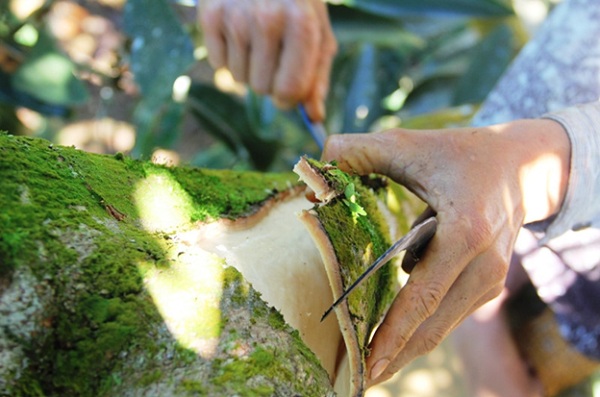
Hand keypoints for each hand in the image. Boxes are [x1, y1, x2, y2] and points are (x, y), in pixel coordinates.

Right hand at [198, 0, 336, 120]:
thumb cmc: (295, 3)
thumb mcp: (317, 32)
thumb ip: (318, 77)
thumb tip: (315, 118)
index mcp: (302, 26)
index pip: (289, 90)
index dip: (288, 99)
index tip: (288, 93)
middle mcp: (268, 21)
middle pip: (261, 89)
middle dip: (268, 80)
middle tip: (273, 54)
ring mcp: (236, 17)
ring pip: (239, 79)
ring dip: (248, 67)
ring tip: (256, 38)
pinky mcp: (210, 15)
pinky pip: (218, 65)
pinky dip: (228, 56)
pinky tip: (237, 32)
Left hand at [321, 119, 569, 384]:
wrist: (520, 165)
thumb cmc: (460, 153)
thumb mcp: (410, 143)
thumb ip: (360, 151)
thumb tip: (314, 172)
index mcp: (466, 231)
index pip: (423, 295)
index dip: (392, 334)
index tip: (365, 366)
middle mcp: (485, 264)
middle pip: (432, 325)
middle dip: (393, 357)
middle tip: (353, 381)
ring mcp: (490, 279)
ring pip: (441, 327)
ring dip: (404, 350)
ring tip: (366, 370)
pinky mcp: (487, 284)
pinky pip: (448, 315)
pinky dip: (418, 330)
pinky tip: (389, 342)